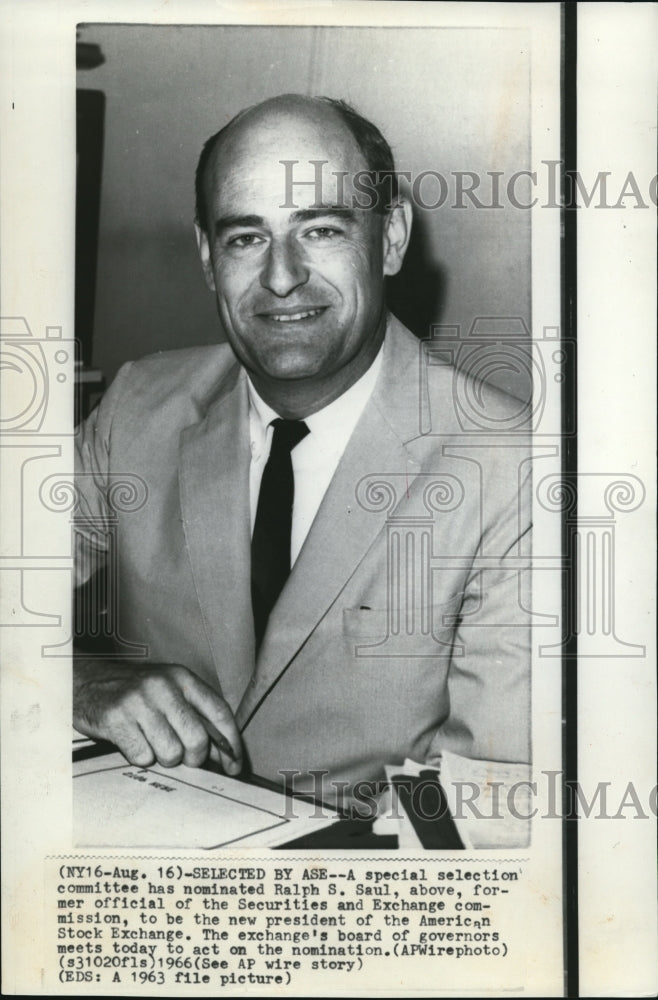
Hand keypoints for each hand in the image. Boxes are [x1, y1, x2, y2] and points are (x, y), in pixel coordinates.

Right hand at [73, 660, 241, 774]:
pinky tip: (133, 741)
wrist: (87, 681)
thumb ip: (195, 714)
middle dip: (193, 758)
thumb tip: (223, 754)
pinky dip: (140, 757)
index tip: (235, 764)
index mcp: (182, 677)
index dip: (231, 744)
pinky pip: (143, 757)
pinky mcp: (117, 719)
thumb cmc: (134, 692)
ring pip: (171, 753)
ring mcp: (139, 702)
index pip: (219, 713)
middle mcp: (163, 686)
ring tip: (152, 743)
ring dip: (163, 757)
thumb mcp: (168, 690)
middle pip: (197, 739)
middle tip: (182, 757)